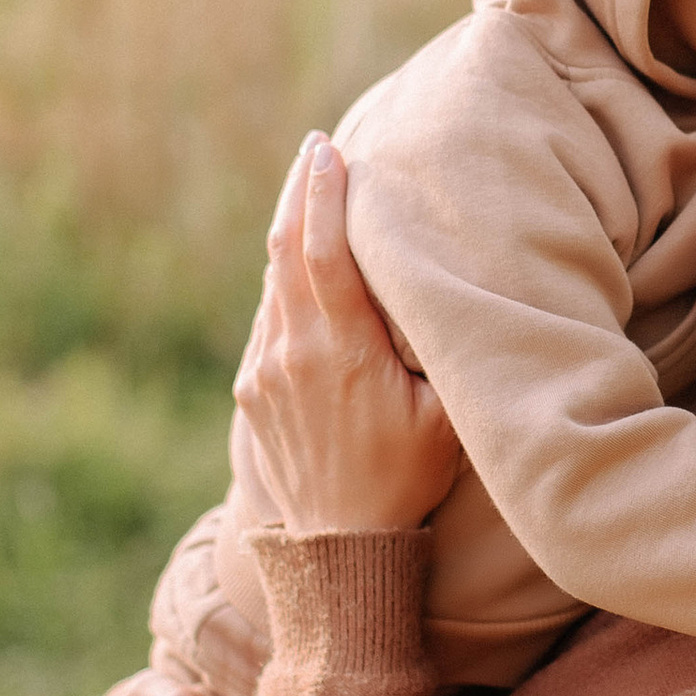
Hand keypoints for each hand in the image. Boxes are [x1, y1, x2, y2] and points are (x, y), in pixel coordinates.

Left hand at [232, 137, 461, 538]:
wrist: (340, 548)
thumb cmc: (406, 478)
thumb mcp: (444, 415)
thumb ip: (437, 349)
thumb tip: (442, 293)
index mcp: (341, 350)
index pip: (325, 251)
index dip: (326, 195)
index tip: (330, 150)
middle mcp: (291, 352)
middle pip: (285, 250)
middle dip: (301, 193)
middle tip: (316, 148)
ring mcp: (263, 370)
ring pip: (272, 283)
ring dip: (289, 235)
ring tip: (310, 195)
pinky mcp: (250, 390)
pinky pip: (267, 320)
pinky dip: (283, 284)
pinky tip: (300, 271)